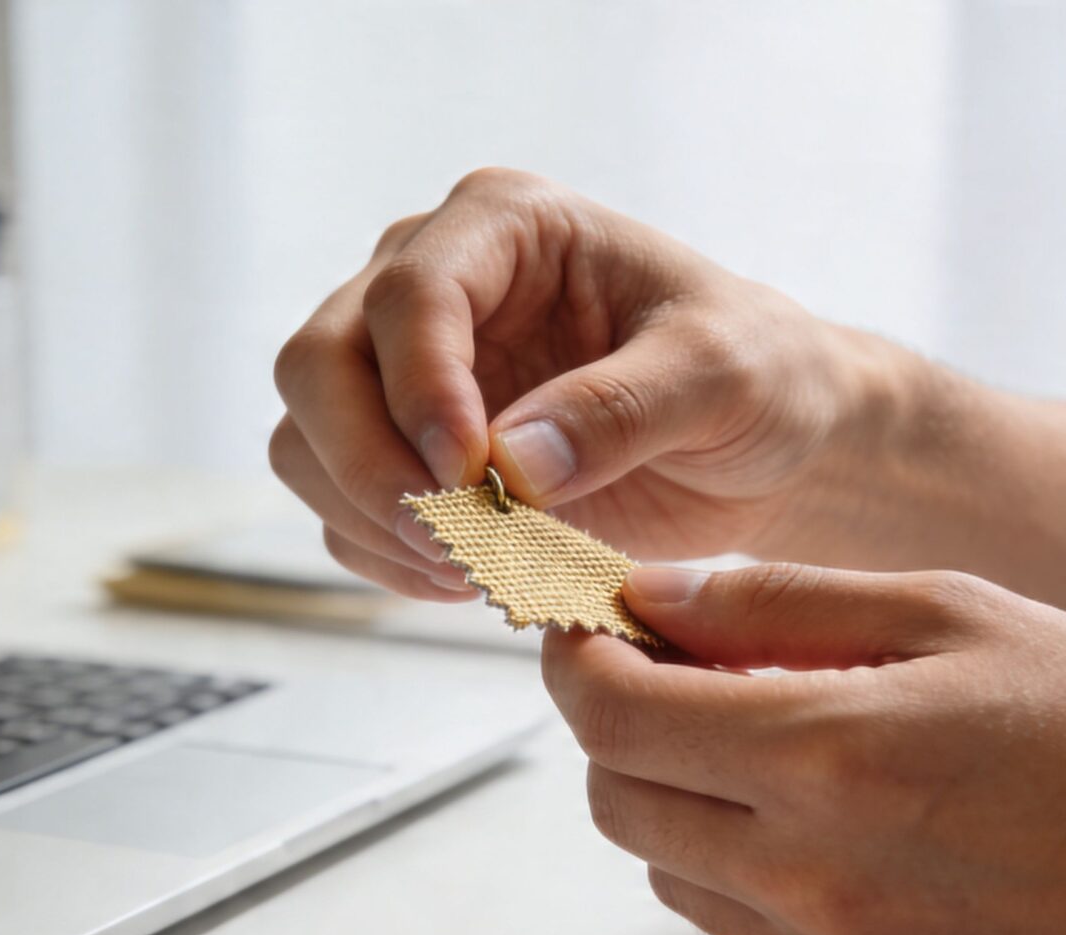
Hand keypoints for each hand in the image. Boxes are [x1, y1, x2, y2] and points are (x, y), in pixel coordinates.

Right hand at [270, 169, 893, 599]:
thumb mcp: (723, 377)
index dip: (421, 390)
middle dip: (371, 465)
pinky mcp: (399, 453)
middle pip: (317, 366)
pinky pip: (339, 513)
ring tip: (476, 568)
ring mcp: (399, 372)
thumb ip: (623, 408)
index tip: (471, 475)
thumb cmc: (757, 377)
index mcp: (502, 225)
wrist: (762, 446)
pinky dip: (386, 559)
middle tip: (460, 538)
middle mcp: (426, 283)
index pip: (407, 294)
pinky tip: (471, 578)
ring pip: (303, 442)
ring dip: (372, 521)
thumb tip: (510, 465)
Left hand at [546, 561, 1065, 934]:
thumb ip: (781, 604)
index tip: (591, 623)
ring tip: (772, 739)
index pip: (611, 717)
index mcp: (828, 753)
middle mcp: (812, 871)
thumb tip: (653, 596)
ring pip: (668, 869)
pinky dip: (743, 863)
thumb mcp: (954, 613)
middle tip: (679, 669)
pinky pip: (742, 926)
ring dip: (680, 797)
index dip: (578, 661)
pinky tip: (827, 813)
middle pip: (616, 800)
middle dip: (620, 725)